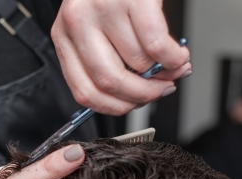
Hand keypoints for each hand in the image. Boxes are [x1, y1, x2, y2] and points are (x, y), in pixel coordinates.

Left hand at [52, 0, 191, 114]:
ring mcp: (103, 9)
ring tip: (173, 69)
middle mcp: (78, 23)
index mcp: (64, 37)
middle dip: (142, 96)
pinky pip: (156, 44)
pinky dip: (172, 58)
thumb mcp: (93, 27)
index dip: (115, 106)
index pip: (83, 91)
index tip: (134, 105)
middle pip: (109, 82)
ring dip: (163, 75)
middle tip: (160, 91)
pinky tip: (177, 56)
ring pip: (136, 64)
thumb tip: (141, 90)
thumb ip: (107, 59)